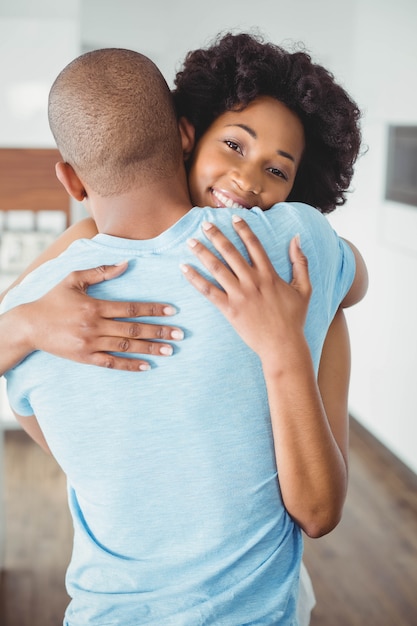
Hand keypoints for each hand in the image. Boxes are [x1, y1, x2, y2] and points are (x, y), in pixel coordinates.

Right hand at [24, 262, 183, 370]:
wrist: (30, 326)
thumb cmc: (53, 300)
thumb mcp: (74, 279)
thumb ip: (101, 272)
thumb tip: (126, 263)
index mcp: (95, 306)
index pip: (130, 308)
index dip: (153, 309)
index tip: (172, 311)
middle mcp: (95, 326)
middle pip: (133, 329)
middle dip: (159, 331)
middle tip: (180, 334)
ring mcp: (90, 344)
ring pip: (126, 347)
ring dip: (150, 348)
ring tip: (170, 350)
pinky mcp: (86, 358)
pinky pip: (112, 363)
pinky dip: (130, 365)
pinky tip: (147, 366)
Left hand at [181, 216, 310, 368]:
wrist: (283, 345)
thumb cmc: (294, 319)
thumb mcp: (304, 289)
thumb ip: (301, 262)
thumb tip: (297, 239)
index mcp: (269, 275)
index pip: (254, 245)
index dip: (243, 230)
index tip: (233, 218)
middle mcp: (253, 281)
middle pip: (231, 252)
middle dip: (216, 236)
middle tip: (204, 224)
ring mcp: (240, 295)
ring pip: (217, 268)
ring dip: (202, 253)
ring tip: (190, 242)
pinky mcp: (230, 309)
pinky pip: (208, 291)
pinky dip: (195, 279)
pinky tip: (184, 268)